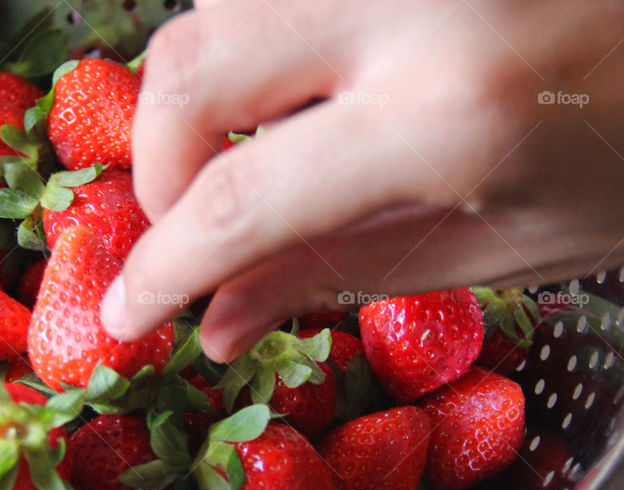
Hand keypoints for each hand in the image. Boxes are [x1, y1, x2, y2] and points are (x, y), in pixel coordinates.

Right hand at [102, 0, 623, 361]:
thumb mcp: (500, 244)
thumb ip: (339, 275)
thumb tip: (217, 321)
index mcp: (448, 115)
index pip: (238, 201)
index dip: (161, 267)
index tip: (127, 311)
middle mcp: (407, 4)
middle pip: (188, 68)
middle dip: (157, 164)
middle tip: (191, 223)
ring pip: (215, 8)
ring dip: (199, 96)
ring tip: (250, 154)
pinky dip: (251, 44)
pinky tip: (297, 86)